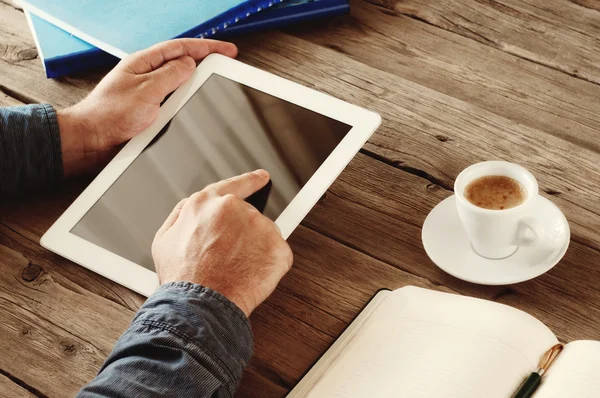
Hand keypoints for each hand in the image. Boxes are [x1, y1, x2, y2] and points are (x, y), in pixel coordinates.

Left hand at [57, 39, 237, 176]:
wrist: (91, 142)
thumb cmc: (108, 115)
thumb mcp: (146, 91)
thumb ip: (170, 75)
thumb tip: (190, 65)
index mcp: (143, 63)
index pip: (181, 48)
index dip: (207, 48)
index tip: (226, 51)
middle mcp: (145, 76)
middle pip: (182, 64)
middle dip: (205, 63)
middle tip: (226, 66)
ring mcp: (147, 94)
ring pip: (179, 84)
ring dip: (196, 84)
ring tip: (215, 86)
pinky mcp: (148, 112)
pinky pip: (173, 102)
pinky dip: (186, 102)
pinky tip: (194, 107)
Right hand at [151, 170, 293, 316]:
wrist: (201, 305)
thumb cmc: (182, 278)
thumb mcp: (164, 240)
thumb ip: (181, 216)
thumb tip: (192, 208)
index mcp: (206, 203)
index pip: (234, 185)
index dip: (250, 180)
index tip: (262, 177)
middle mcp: (234, 208)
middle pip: (248, 217)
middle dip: (243, 236)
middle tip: (229, 258)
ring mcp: (259, 226)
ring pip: (264, 236)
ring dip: (255, 250)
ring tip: (235, 270)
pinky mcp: (277, 247)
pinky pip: (277, 255)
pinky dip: (268, 266)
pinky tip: (251, 276)